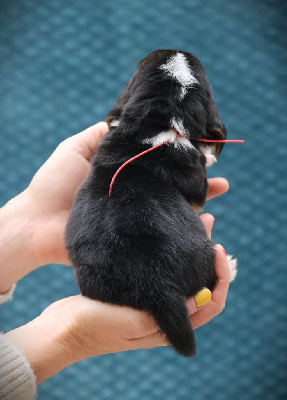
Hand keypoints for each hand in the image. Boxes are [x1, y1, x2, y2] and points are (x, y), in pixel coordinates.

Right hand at [5, 213, 229, 383]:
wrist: (65, 326)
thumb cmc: (96, 324)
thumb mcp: (134, 321)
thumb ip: (168, 315)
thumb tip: (204, 297)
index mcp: (171, 326)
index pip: (212, 302)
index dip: (221, 277)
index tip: (217, 249)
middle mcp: (168, 315)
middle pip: (202, 284)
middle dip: (209, 257)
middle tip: (207, 222)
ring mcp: (154, 301)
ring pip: (185, 274)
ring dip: (193, 250)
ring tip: (196, 218)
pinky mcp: (141, 289)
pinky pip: (166, 270)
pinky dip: (174, 252)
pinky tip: (169, 233)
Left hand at [23, 122, 228, 266]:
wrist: (35, 224)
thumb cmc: (52, 184)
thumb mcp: (74, 150)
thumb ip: (98, 136)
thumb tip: (122, 121)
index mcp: (125, 179)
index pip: (159, 170)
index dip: (179, 163)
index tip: (200, 155)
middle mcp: (134, 200)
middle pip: (171, 193)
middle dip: (199, 188)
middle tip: (223, 183)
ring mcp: (134, 222)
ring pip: (171, 216)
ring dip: (196, 211)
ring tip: (216, 206)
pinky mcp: (131, 244)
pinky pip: (160, 239)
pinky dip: (181, 234)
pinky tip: (200, 228)